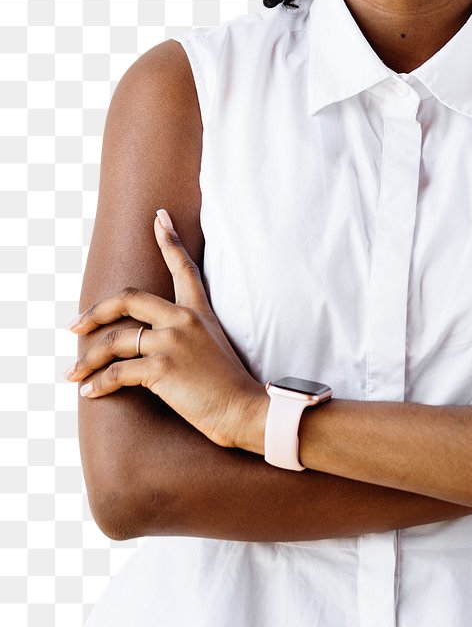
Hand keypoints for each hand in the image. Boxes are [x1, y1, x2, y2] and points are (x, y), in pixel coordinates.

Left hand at [64, 209, 267, 451]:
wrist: (243, 409)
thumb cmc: (229, 385)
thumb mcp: (213, 346)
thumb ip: (188, 334)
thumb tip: (152, 340)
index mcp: (198, 312)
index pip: (183, 267)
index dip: (169, 240)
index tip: (158, 217)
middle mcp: (183, 319)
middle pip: (128, 299)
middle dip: (95, 311)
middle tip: (76, 324)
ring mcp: (172, 341)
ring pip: (114, 340)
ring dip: (88, 359)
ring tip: (73, 374)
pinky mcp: (162, 367)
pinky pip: (117, 372)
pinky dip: (98, 384)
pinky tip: (89, 393)